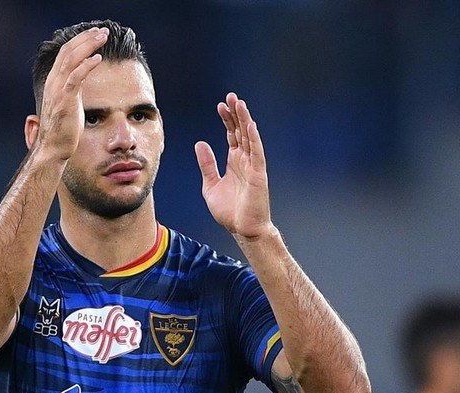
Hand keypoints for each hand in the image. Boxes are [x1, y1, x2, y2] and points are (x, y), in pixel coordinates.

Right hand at [33, 27, 107, 161]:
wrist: (53, 148)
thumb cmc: (63, 129)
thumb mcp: (69, 103)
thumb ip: (73, 89)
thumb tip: (81, 81)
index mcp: (54, 81)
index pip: (65, 53)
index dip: (80, 40)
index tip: (95, 33)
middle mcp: (53, 81)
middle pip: (68, 50)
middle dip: (86, 37)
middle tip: (102, 31)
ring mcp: (58, 89)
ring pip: (71, 58)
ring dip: (88, 45)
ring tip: (103, 37)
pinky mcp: (65, 99)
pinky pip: (75, 76)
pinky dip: (86, 65)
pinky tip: (98, 58)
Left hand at [195, 93, 275, 241]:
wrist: (243, 230)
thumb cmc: (230, 211)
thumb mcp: (210, 185)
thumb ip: (207, 165)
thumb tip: (200, 144)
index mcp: (234, 162)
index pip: (231, 135)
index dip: (226, 119)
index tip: (220, 105)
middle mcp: (245, 160)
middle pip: (240, 131)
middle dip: (236, 114)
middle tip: (231, 96)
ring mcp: (253, 166)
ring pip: (250, 138)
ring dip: (245, 120)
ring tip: (239, 103)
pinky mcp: (259, 175)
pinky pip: (257, 153)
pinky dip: (254, 139)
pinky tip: (249, 125)